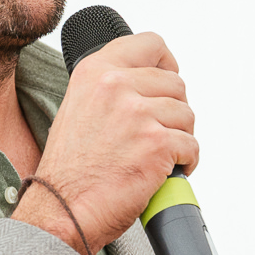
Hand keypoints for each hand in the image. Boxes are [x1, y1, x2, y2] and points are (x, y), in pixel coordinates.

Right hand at [12, 31, 195, 254]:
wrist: (62, 209)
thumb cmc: (70, 170)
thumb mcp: (80, 108)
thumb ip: (112, 88)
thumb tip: (149, 85)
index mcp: (95, 71)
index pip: (151, 44)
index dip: (167, 64)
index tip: (166, 81)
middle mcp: (115, 86)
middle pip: (176, 84)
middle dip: (173, 112)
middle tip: (157, 135)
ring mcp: (137, 114)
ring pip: (187, 116)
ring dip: (179, 138)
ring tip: (156, 156)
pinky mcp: (156, 144)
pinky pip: (191, 146)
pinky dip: (185, 162)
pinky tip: (163, 173)